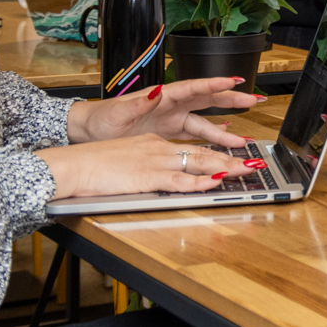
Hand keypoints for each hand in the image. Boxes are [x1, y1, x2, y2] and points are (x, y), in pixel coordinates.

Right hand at [36, 134, 251, 199]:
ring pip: (198, 163)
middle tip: (254, 164)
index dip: (217, 154)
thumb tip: (161, 172)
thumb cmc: (92, 165)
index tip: (235, 158)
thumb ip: (146, 162)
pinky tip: (215, 182)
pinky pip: (179, 180)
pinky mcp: (147, 176)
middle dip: (232, 158)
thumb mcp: (125, 156)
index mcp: (154, 143)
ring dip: (225, 167)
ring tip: (247, 171)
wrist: (71, 165)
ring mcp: (154, 161)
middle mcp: (158, 148)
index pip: (192, 147)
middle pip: (202, 152)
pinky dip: (200, 182)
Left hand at [67, 75, 257, 146]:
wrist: (89, 133)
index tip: (234, 81)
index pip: (193, 88)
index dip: (214, 85)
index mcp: (161, 96)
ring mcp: (170, 120)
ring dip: (224, 129)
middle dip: (230, 100)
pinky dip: (209, 137)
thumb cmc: (101, 119)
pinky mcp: (167, 134)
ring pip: (204, 122)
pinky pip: (194, 135)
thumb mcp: (117, 111)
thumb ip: (138, 103)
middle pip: (206, 101)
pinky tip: (224, 137)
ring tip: (242, 139)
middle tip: (253, 99)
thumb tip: (157, 92)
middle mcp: (170, 106)